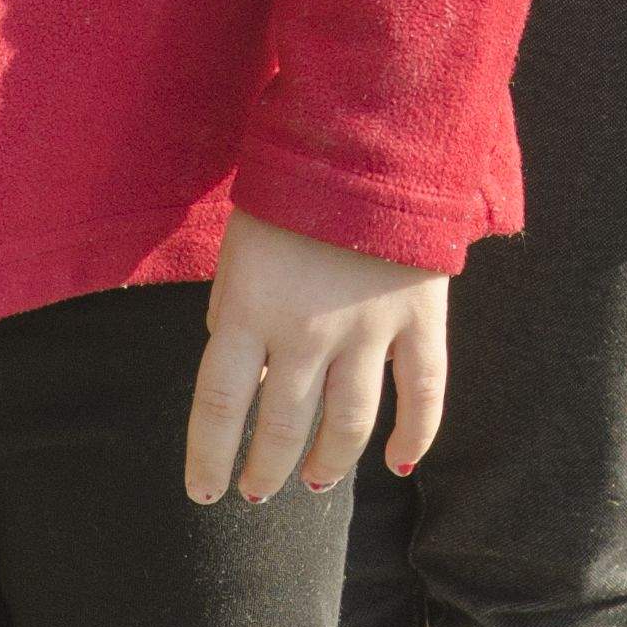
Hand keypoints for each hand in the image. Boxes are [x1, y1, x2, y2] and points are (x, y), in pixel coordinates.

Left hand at [191, 208, 445, 501]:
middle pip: (283, 427)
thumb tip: (250, 376)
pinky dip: (415, 434)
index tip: (204, 492)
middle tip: (257, 492)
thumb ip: (235, 311)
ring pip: (348, 423)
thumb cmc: (291, 189)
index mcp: (249, 309)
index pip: (220, 409)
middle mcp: (305, 331)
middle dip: (266, 469)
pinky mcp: (419, 315)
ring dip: (329, 462)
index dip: (209, 459)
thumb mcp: (240, 247)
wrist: (370, 134)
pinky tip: (399, 463)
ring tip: (316, 482)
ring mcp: (368, 328)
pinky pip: (422, 391)